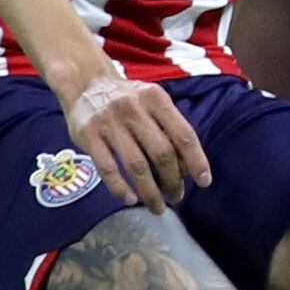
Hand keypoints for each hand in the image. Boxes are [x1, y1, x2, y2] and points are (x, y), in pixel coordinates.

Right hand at [61, 66, 212, 211]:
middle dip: (173, 181)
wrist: (85, 83)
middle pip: (162, 152)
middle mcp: (133, 108)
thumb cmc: (127, 99)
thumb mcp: (152, 101)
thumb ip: (169, 127)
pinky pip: (107, 168)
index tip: (204, 181)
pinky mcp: (88, 135)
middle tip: (177, 197)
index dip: (197, 161)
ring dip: (150, 191)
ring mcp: (109, 121)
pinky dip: (120, 188)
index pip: (183, 134)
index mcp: (155, 98)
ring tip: (157, 206)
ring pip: (136, 165)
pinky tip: (130, 199)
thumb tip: (186, 167)